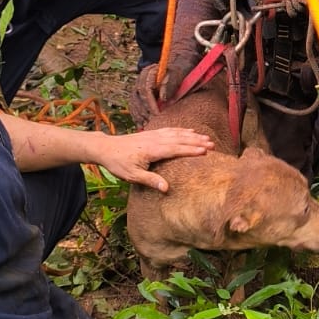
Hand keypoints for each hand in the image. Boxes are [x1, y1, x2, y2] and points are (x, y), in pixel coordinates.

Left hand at [95, 127, 213, 190]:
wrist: (106, 148)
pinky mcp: (150, 133)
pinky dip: (181, 130)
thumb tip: (167, 188)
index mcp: (152, 150)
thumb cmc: (119, 163)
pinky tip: (188, 131)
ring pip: (176, 133)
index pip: (176, 149)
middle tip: (212, 144)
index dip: (191, 150)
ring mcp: (153, 135)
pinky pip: (169, 130)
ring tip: (205, 138)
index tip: (205, 151)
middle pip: (179, 140)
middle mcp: (155, 140)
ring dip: (192, 135)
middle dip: (196, 142)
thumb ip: (150, 181)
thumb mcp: (132, 176)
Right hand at [128, 62, 178, 123]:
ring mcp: (136, 87)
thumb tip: (163, 99)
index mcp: (148, 72)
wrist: (171, 73)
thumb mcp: (176, 76)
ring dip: (138, 114)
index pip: (145, 88)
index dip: (150, 102)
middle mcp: (140, 79)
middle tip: (150, 121)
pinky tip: (140, 124)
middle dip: (143, 110)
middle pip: (137, 96)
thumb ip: (169, 86)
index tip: (157, 114)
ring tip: (145, 125)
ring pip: (133, 102)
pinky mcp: (136, 94)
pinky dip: (135, 115)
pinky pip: (132, 105)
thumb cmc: (175, 75)